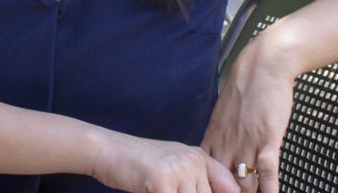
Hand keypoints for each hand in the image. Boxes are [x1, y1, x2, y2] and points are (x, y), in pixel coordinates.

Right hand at [90, 131, 237, 192]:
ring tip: (158, 190)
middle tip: (169, 191)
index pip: (230, 188)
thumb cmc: (137, 163)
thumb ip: (196, 181)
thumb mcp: (173, 166)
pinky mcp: (162, 180)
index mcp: (199, 158)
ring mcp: (179, 170)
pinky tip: (149, 192)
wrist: (107, 150)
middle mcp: (194, 161)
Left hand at [201, 36, 297, 192]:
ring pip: (244, 182)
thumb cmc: (246, 89)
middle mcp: (226, 144)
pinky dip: (269, 188)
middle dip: (228, 192)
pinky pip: (267, 170)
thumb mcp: (223, 115)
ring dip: (249, 191)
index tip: (208, 192)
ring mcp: (246, 142)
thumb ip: (219, 138)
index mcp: (213, 139)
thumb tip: (215, 156)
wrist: (261, 66)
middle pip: (223, 183)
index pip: (204, 174)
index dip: (208, 187)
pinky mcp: (267, 138)